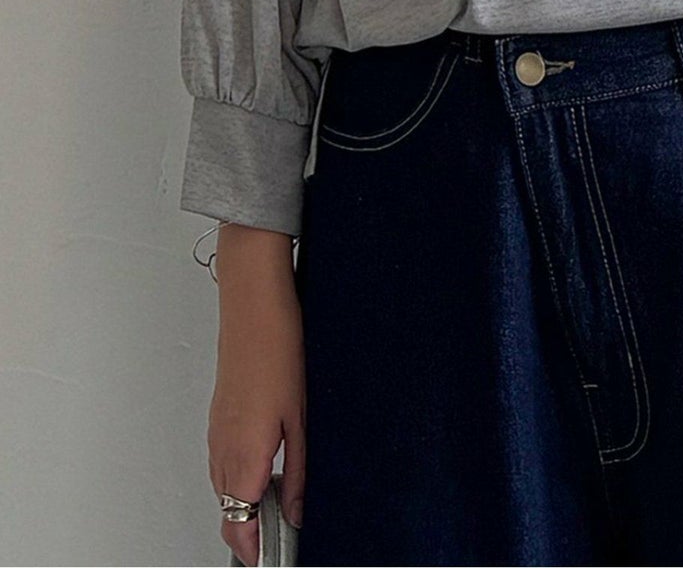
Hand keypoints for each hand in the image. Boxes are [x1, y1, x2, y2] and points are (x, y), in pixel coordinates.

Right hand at [208, 224, 306, 565]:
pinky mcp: (218, 418)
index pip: (238, 524)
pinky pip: (222, 462)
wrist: (254, 306)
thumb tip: (297, 509)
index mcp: (245, 454)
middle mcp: (222, 449)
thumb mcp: (300, 417)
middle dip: (250, 530)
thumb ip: (296, 470)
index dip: (253, 547)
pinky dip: (238, 475)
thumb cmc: (279, 350)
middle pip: (227, 512)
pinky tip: (265, 465)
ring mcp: (216, 433)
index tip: (271, 555)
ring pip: (223, 488)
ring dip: (244, 502)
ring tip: (279, 501)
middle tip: (282, 531)